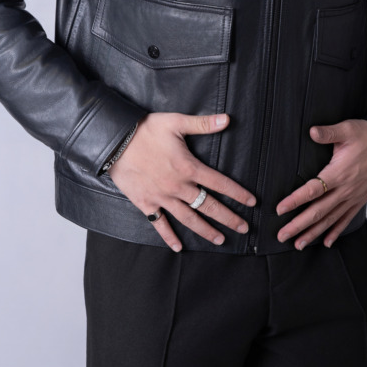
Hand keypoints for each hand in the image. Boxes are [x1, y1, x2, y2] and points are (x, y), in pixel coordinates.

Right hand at [109, 111, 255, 251]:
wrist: (115, 142)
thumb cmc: (146, 130)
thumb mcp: (176, 122)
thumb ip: (203, 124)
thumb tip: (227, 119)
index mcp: (188, 167)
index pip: (220, 183)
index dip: (238, 193)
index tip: (252, 202)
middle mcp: (178, 187)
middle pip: (209, 206)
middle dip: (228, 218)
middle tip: (244, 228)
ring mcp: (162, 198)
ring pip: (189, 219)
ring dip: (206, 230)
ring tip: (220, 240)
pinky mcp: (146, 204)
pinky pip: (160, 224)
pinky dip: (169, 237)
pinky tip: (178, 247)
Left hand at [275, 119, 366, 248]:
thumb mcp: (347, 129)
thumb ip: (328, 132)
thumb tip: (311, 131)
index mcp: (339, 173)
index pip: (313, 190)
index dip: (295, 201)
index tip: (280, 210)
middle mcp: (345, 189)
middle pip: (318, 211)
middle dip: (298, 225)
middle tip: (282, 236)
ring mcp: (353, 197)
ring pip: (330, 219)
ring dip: (313, 233)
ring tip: (298, 244)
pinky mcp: (360, 199)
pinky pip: (346, 219)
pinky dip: (335, 231)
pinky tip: (326, 242)